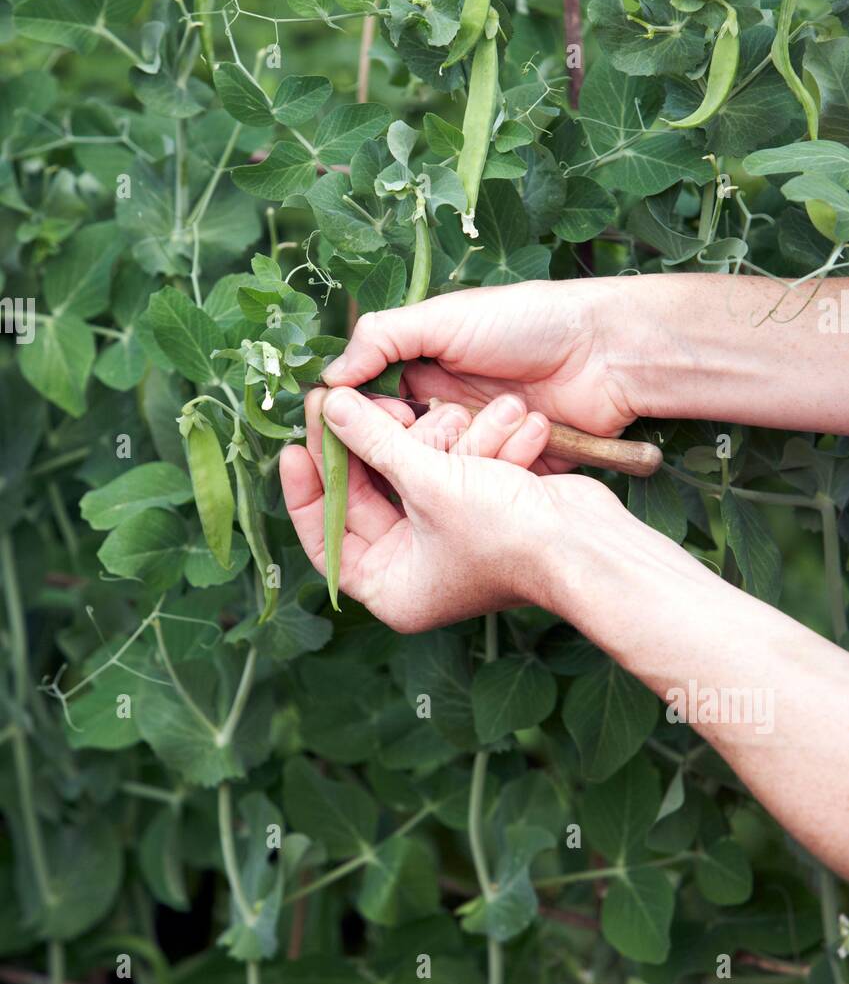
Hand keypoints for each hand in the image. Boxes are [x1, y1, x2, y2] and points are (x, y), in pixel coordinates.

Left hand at [279, 384, 616, 632]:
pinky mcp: (478, 508)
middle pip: (369, 492)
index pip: (325, 534)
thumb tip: (330, 406)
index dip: (307, 485)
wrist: (589, 543)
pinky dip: (470, 444)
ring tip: (457, 417)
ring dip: (439, 439)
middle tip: (352, 397)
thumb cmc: (507, 536)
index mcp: (389, 586)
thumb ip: (373, 441)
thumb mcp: (427, 482)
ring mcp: (446, 537)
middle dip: (379, 443)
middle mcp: (413, 567)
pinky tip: (498, 420)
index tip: (294, 441)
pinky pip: (454, 466)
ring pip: (415, 470)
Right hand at [320, 280, 640, 447]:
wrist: (608, 352)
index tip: (364, 423)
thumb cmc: (528, 323)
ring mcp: (479, 445)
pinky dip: (493, 469)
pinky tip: (509, 455)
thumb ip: (384, 338)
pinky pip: (484, 487)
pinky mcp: (510, 472)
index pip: (373, 406)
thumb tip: (330, 376)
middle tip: (426, 431)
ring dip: (459, 454)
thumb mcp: (446, 318)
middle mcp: (446, 410)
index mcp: (424, 370)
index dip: (364, 419)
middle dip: (408, 445)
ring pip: (442, 472)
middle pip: (402, 447)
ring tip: (482, 424)